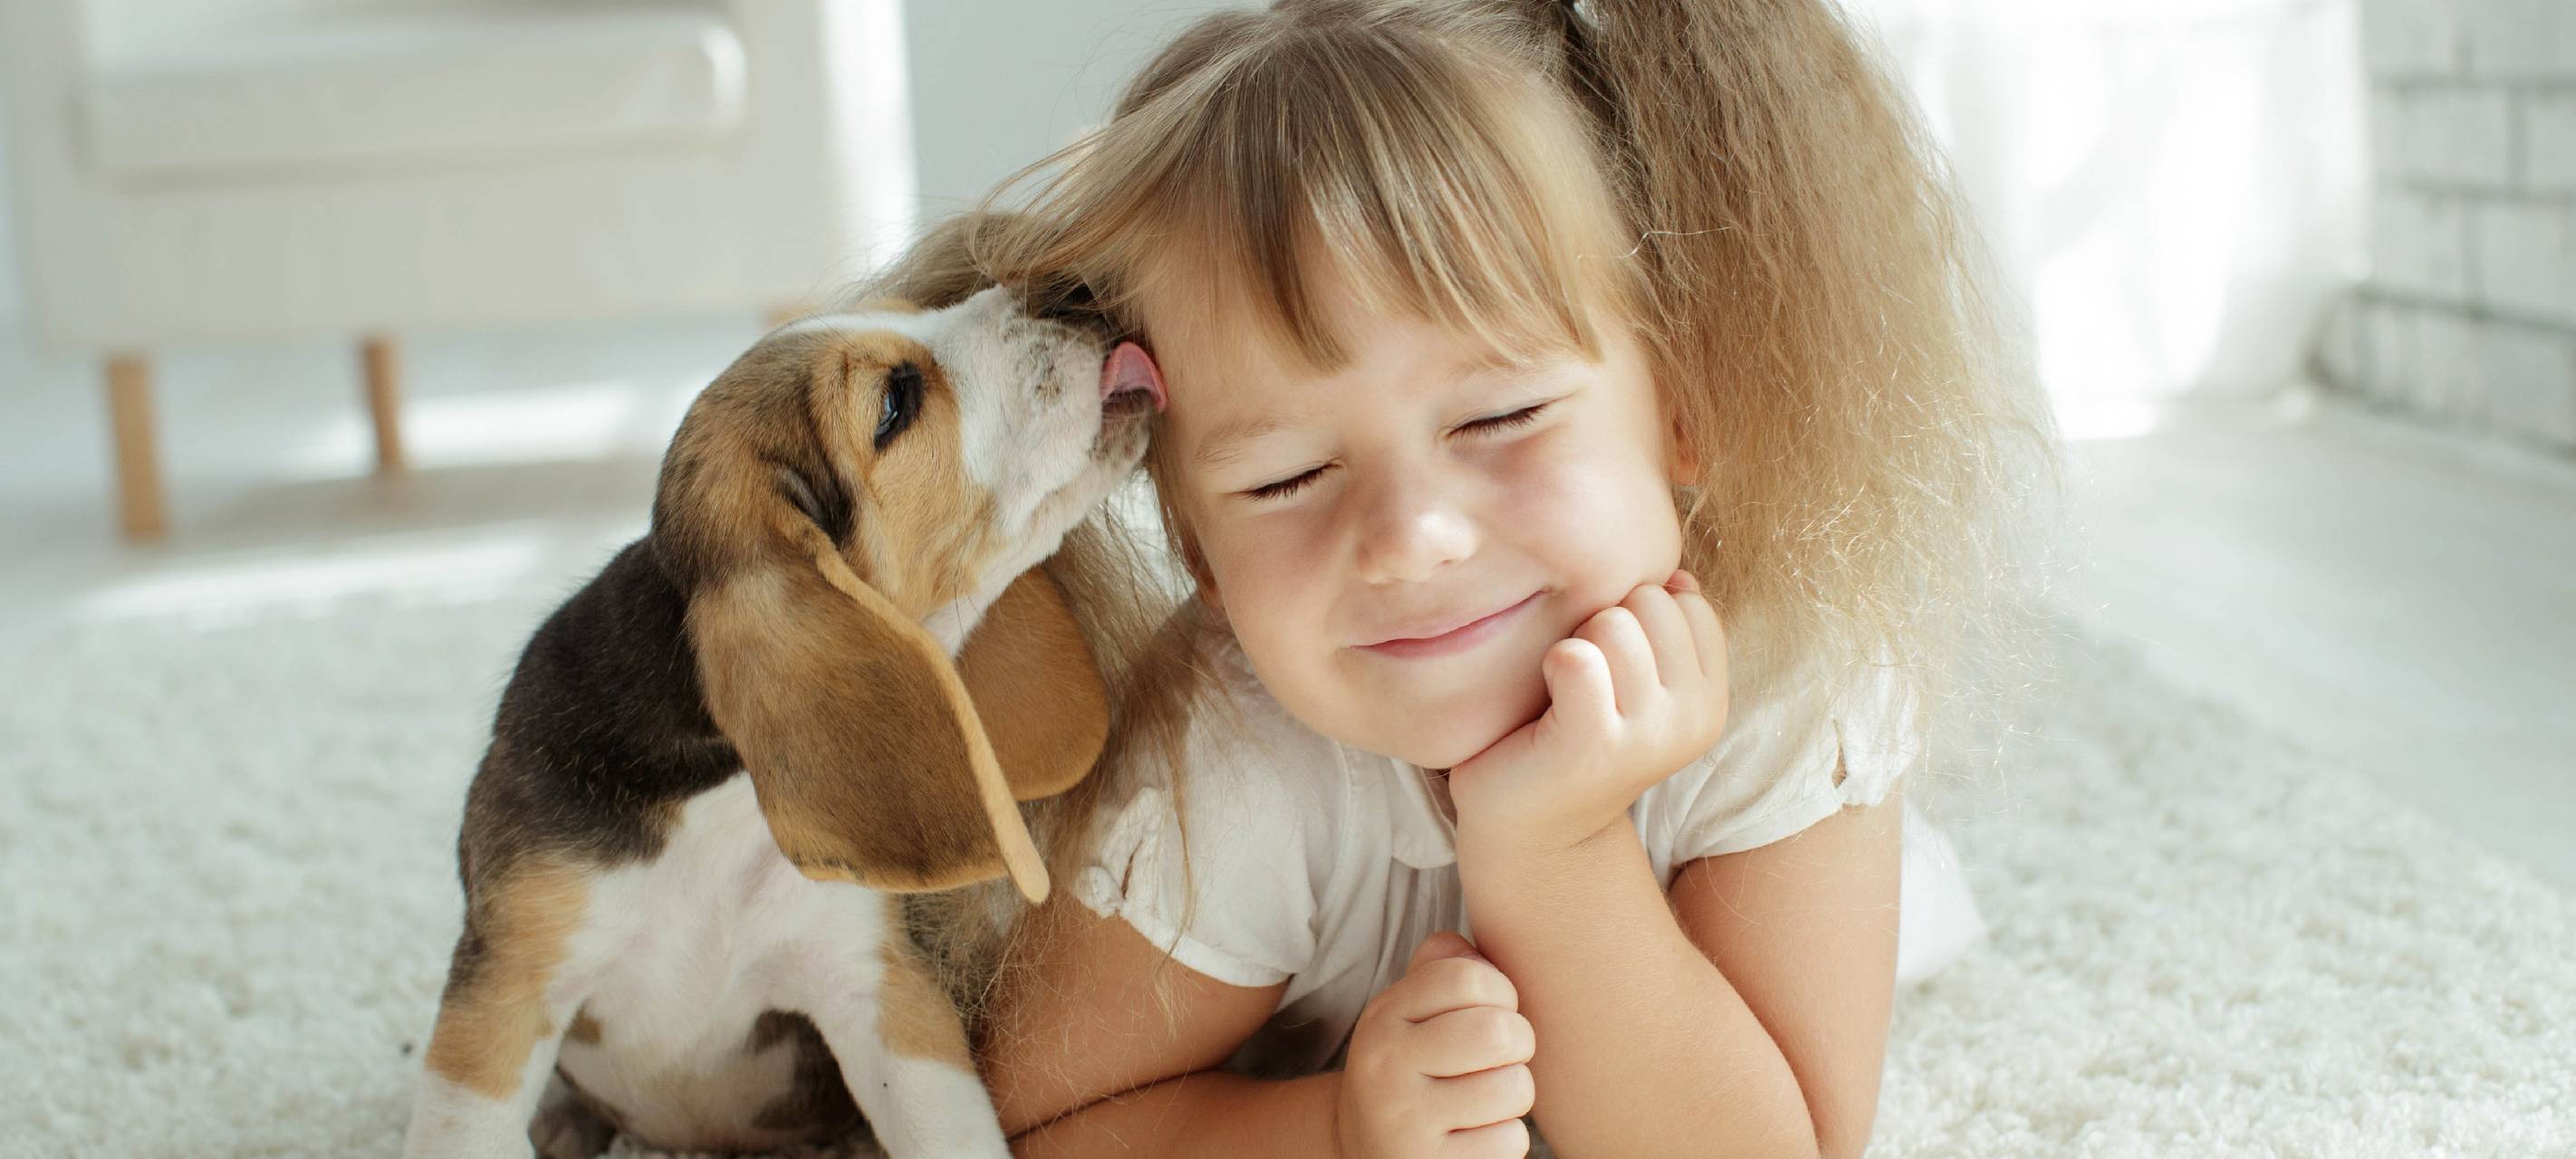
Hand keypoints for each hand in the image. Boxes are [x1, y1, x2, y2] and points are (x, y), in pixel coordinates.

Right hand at [1334, 932, 1535, 1158]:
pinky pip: (1509, 1140)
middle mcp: (1386, 1067)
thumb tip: (1472, 946)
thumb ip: (1439, 969)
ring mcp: (1406, 1123)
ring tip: (1485, 1098)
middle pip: (1498, 1031)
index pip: (1466, 977)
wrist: (1362, 1151)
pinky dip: (1504, 1138)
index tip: (1493, 1010)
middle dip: (1519, 1041)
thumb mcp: (1407, 1015)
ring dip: (1514, 1094)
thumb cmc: (1408, 1071)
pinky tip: (1474, 1137)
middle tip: (1501, 1056)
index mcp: (1383, 1018)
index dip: (1500, 991)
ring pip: (1513, 1088)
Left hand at [1447, 570, 1729, 858]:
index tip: (1613, 665)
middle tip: (1583, 682)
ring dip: (1576, 644)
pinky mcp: (1594, 743)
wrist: (1532, 830)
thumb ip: (1664, 631)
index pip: (1687, 602)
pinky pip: (1576, 656)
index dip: (1636, 616)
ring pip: (1614, 622)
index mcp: (1710, 702)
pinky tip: (1547, 703)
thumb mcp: (1638, 682)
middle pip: (1650, 601)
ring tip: (1567, 694)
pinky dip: (1550, 665)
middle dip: (1605, 624)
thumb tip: (1678, 575)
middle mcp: (1692, 720)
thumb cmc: (1575, 738)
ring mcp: (1647, 735)